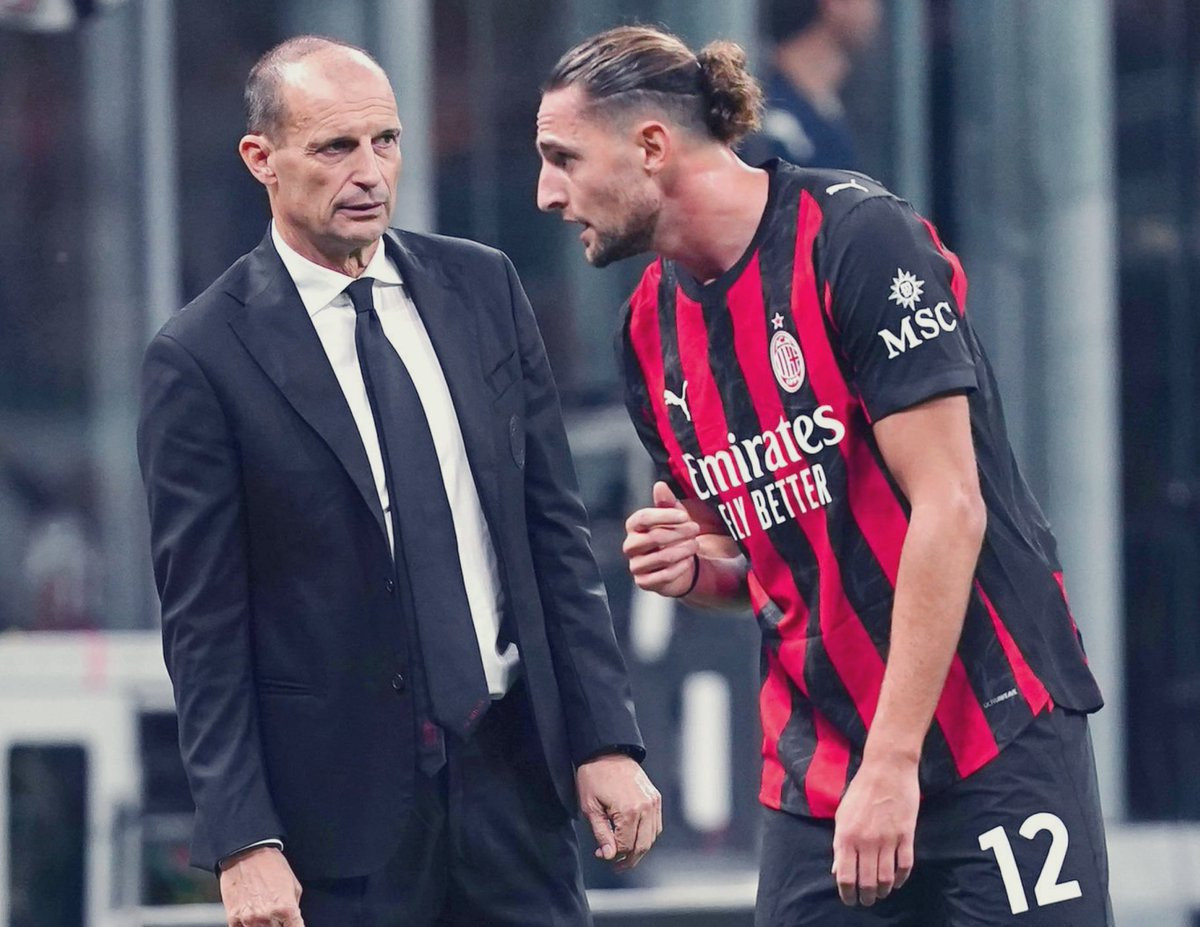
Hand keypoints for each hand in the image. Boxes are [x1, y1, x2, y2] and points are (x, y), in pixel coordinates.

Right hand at [219, 845, 303, 926]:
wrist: (246, 852)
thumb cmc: (270, 864)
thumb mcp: (293, 882)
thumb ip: (294, 904)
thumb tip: (293, 918)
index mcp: (286, 907)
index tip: (293, 925)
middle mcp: (267, 916)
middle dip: (279, 924)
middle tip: (277, 915)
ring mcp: (249, 919)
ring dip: (263, 925)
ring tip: (263, 912)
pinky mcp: (233, 918)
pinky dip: (247, 925)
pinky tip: (251, 916)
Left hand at [576, 753, 662, 870]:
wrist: (607, 751)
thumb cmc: (594, 776)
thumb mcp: (590, 806)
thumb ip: (601, 833)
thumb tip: (608, 855)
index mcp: (628, 811)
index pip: (625, 846)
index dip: (611, 855)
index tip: (600, 854)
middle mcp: (645, 808)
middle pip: (641, 846)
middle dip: (628, 859)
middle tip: (614, 864)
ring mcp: (653, 802)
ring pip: (651, 838)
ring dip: (639, 849)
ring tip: (623, 853)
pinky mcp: (655, 798)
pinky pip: (656, 825)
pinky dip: (647, 835)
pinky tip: (634, 837)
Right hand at [623, 481, 699, 596]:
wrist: (677, 566)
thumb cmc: (674, 536)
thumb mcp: (674, 517)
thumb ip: (667, 502)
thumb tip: (660, 485)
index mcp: (633, 526)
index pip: (643, 518)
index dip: (664, 516)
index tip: (685, 516)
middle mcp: (630, 546)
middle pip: (653, 537)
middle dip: (679, 533)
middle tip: (695, 529)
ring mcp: (636, 565)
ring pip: (662, 557)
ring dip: (683, 550)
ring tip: (695, 545)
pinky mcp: (644, 582)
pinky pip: (664, 575)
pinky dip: (680, 567)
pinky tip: (689, 560)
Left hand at [831, 755, 918, 906]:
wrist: (886, 768)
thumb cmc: (860, 790)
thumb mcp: (842, 815)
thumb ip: (840, 844)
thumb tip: (837, 870)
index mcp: (847, 835)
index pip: (846, 876)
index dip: (847, 893)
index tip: (850, 900)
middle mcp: (867, 840)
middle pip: (867, 881)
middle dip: (867, 896)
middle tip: (867, 900)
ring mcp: (888, 839)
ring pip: (887, 878)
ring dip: (884, 890)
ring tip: (881, 893)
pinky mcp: (906, 834)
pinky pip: (905, 865)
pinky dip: (902, 878)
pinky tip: (898, 882)